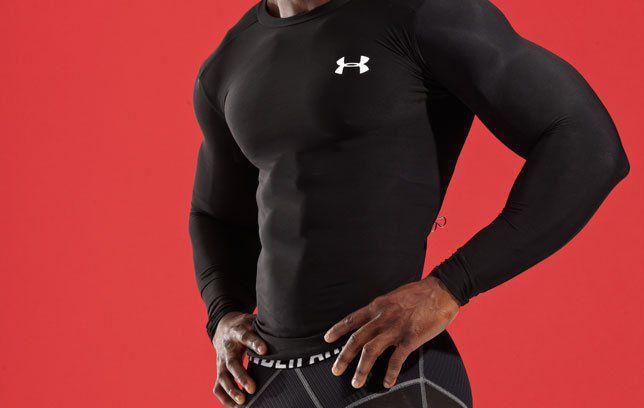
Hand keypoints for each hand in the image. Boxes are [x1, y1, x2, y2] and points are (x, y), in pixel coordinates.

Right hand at [212, 312, 266, 406]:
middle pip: (232, 363)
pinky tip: (234, 406)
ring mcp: (221, 360)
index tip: (264, 351)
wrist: (224, 326)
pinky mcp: (219, 370)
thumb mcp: (253, 321)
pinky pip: (217, 386)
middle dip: (241, 376)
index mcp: (237, 332)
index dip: (254, 343)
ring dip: (231, 390)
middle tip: (252, 388)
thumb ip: (266, 326)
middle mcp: (228, 348)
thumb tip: (289, 327)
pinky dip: (224, 398)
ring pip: (222, 377)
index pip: (245, 337)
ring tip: (242, 401)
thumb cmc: (245, 326)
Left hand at [324, 276, 459, 388]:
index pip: (352, 319)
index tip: (327, 339)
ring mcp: (395, 328)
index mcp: (378, 306)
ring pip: (371, 351)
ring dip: (361, 368)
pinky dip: (390, 373)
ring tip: (356, 382)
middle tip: (335, 370)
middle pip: (357, 339)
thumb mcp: (393, 297)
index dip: (338, 329)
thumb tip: (374, 319)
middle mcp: (382, 317)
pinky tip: (387, 382)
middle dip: (343, 356)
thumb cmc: (419, 293)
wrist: (441, 291)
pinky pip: (396, 359)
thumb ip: (382, 309)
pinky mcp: (410, 338)